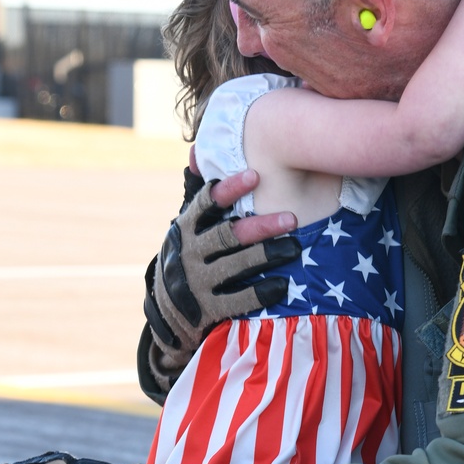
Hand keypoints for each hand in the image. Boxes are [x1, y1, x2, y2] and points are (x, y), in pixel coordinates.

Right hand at [143, 169, 301, 376]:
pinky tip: (282, 285)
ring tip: (295, 247)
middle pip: (227, 235)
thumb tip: (196, 152)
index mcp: (186, 228)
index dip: (229, 189)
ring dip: (266, 255)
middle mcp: (189, 253)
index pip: (206, 204)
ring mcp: (197, 282)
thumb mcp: (186, 229)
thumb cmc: (190, 257)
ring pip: (234, 265)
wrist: (168, 311)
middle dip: (260, 226)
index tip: (255, 175)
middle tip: (292, 218)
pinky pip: (236, 300)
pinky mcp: (208, 308)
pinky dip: (260, 293)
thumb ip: (199, 197)